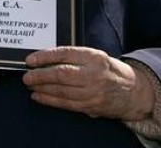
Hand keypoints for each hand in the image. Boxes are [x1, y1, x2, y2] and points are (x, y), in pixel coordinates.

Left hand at [23, 46, 153, 120]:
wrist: (133, 91)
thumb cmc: (109, 70)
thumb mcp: (95, 56)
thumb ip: (74, 57)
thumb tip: (46, 59)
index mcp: (94, 57)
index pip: (65, 53)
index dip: (45, 56)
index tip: (31, 60)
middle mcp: (94, 73)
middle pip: (61, 73)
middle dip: (40, 75)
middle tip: (27, 76)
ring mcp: (93, 92)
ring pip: (62, 91)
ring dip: (42, 89)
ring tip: (30, 85)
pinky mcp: (91, 106)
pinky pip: (66, 104)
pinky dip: (49, 101)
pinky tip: (39, 97)